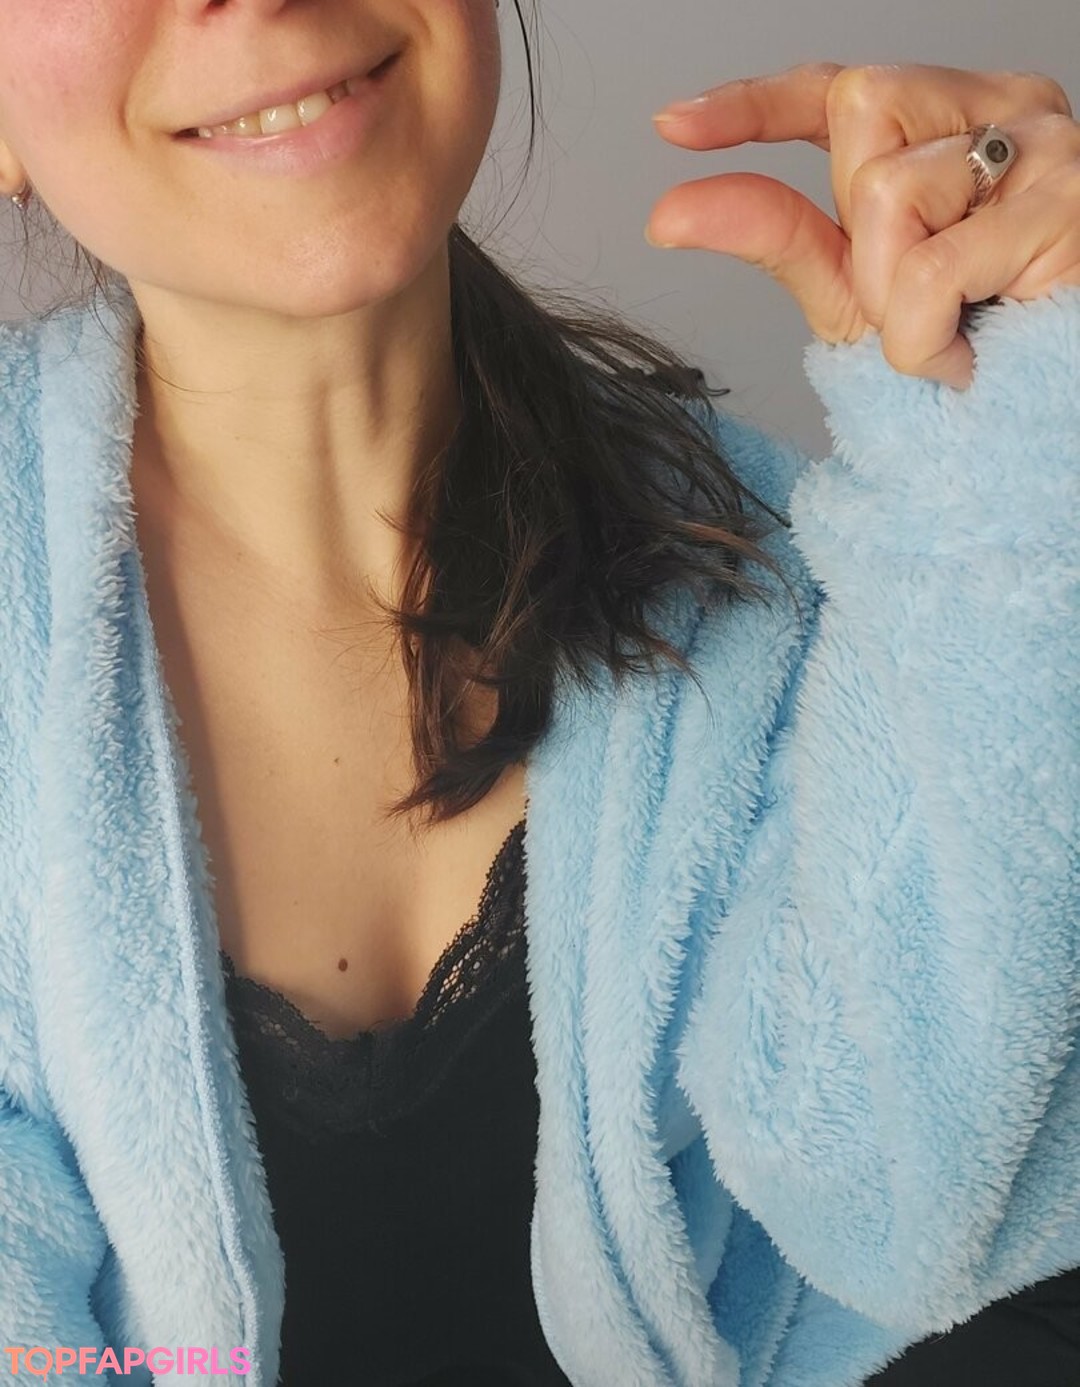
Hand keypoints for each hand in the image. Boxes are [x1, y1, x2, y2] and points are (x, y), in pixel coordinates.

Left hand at [645, 62, 1079, 388]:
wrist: (1035, 417)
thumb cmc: (964, 343)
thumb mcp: (853, 288)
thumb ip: (774, 234)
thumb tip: (669, 212)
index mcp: (952, 121)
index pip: (841, 86)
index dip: (756, 103)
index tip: (672, 127)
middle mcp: (1005, 110)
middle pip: (861, 114)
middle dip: (857, 231)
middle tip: (915, 298)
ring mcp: (1045, 147)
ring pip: (889, 193)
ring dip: (893, 298)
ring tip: (952, 330)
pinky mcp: (1069, 204)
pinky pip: (930, 271)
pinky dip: (924, 338)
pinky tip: (968, 353)